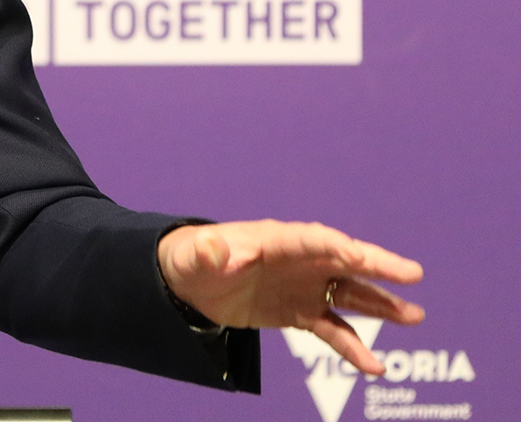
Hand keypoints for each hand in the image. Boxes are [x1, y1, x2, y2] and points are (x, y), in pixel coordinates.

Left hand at [157, 219, 423, 373]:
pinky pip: (334, 330)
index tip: (358, 256)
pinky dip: (354, 348)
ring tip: (415, 316)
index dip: (335, 246)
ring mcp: (305, 287)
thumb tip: (215, 248)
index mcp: (277, 240)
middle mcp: (300, 261)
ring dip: (381, 305)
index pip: (313, 240)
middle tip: (412, 274)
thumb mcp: (197, 256)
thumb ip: (209, 252)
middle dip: (377, 266)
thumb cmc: (195, 259)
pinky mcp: (302, 312)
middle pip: (345, 261)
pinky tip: (375, 366)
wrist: (191, 283)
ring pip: (350, 294)